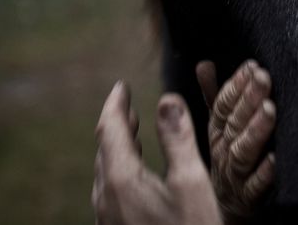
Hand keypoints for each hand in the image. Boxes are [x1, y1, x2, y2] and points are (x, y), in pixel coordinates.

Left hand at [92, 81, 223, 224]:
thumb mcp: (192, 183)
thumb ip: (178, 140)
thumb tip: (168, 100)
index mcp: (122, 181)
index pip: (110, 130)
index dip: (115, 105)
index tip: (122, 86)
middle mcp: (106, 200)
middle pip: (105, 152)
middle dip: (117, 125)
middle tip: (127, 106)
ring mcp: (107, 219)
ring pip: (106, 174)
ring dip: (117, 149)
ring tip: (130, 135)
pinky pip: (110, 193)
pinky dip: (119, 171)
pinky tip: (133, 176)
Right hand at [196, 60, 276, 223]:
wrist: (226, 208)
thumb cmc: (226, 159)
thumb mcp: (217, 128)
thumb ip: (214, 97)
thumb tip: (204, 64)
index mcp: (217, 133)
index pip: (222, 106)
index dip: (236, 86)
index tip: (251, 66)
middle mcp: (223, 152)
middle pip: (234, 124)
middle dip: (248, 100)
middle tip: (264, 78)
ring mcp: (235, 175)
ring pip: (242, 152)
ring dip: (255, 130)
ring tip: (270, 110)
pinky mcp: (248, 198)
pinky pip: (256, 186)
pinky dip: (264, 173)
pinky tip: (275, 158)